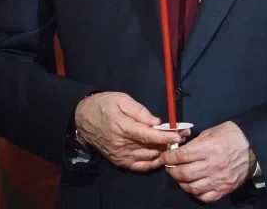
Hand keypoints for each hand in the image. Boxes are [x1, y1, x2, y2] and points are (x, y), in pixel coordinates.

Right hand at [74, 92, 189, 171]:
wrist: (82, 119)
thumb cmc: (103, 105)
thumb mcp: (122, 99)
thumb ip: (140, 111)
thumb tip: (157, 123)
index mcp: (122, 127)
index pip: (149, 136)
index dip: (166, 137)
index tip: (180, 134)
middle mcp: (121, 145)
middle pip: (151, 148)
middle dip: (170, 143)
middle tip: (184, 135)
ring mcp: (120, 156)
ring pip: (148, 158)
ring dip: (164, 152)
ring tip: (176, 143)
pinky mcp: (119, 161)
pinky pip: (139, 166)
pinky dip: (152, 163)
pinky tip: (162, 155)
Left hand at [161, 121, 255, 202]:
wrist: (254, 147)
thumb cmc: (232, 135)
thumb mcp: (212, 131)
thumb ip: (195, 142)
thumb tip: (179, 150)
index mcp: (209, 147)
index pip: (181, 156)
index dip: (169, 157)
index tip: (164, 157)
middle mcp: (213, 165)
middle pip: (184, 174)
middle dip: (172, 171)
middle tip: (170, 168)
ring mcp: (219, 179)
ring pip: (192, 187)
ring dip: (181, 183)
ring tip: (180, 177)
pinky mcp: (224, 189)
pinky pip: (205, 196)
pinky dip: (195, 193)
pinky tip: (193, 185)